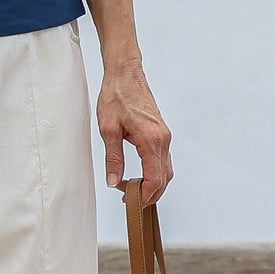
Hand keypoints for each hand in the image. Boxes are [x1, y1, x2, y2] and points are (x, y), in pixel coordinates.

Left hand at [96, 59, 172, 206]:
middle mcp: (163, 139)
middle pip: (164, 178)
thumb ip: (113, 158)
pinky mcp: (162, 132)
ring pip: (166, 170)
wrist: (126, 74)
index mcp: (151, 139)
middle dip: (149, 194)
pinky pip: (163, 159)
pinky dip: (154, 172)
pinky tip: (139, 175)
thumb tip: (114, 181)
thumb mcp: (108, 130)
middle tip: (129, 199)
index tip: (129, 200)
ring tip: (132, 190)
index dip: (144, 195)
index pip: (154, 179)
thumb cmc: (116, 96)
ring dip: (153, 184)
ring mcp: (164, 136)